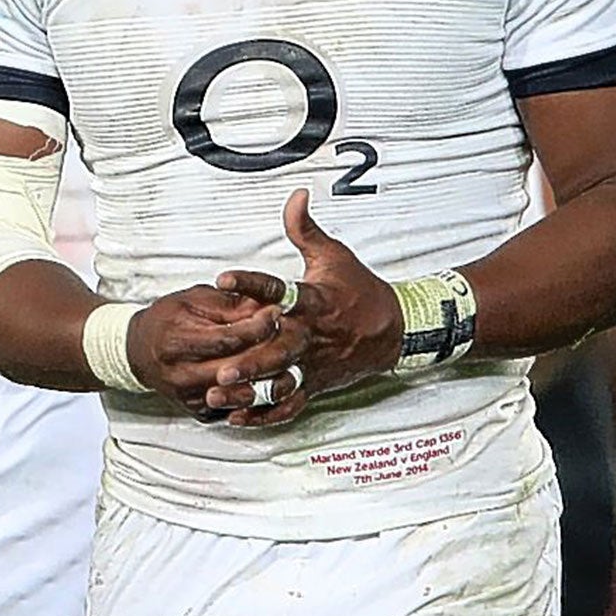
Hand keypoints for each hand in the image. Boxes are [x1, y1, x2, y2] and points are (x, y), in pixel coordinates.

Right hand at [125, 284, 293, 416]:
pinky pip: (235, 407)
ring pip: (241, 393)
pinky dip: (253, 393)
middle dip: (267, 350)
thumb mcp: (192, 300)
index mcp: (177, 341)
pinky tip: (263, 376)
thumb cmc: (166, 320)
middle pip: (238, 368)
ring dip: (265, 376)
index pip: (229, 339)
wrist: (137, 352)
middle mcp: (180, 373)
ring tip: (280, 357)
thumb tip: (264, 307)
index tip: (276, 313)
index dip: (257, 326)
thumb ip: (228, 305)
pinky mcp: (197, 411)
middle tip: (287, 334)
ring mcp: (189, 396)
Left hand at [210, 190, 403, 426]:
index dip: (252, 282)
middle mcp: (311, 335)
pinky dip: (264, 415)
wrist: (398, 328)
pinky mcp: (315, 383)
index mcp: (312, 301)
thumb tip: (296, 195)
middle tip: (222, 366)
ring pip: (280, 381)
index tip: (223, 278)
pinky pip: (290, 403)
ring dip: (249, 391)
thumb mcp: (334, 256)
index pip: (279, 289)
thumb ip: (305, 229)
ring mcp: (313, 363)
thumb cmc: (359, 289)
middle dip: (251, 359)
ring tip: (217, 395)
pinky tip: (236, 420)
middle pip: (279, 348)